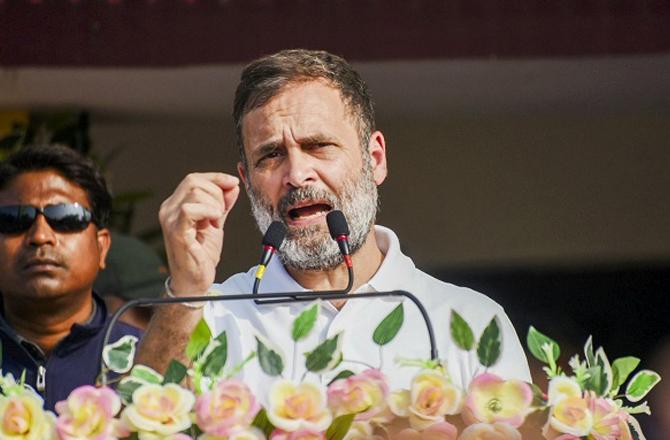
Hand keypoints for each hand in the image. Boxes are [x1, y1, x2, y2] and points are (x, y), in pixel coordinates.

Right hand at [159, 172, 239, 295]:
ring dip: (214, 205)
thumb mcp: (216, 223)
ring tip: (215, 223)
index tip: (233, 183)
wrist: (194, 281)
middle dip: (217, 193)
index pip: (194, 179)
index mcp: (176, 205)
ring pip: (194, 192)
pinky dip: (208, 211)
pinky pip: (190, 209)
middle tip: (221, 214)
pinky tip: (214, 222)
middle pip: (194, 181)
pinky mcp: (176, 231)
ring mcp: (170, 220)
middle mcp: (169, 209)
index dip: (216, 178)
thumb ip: (223, 204)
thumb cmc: (202, 255)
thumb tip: (232, 185)